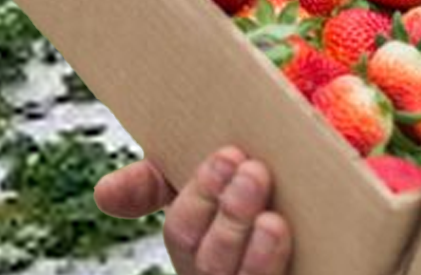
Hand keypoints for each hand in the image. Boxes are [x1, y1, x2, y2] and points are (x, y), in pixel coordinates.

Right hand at [93, 147, 291, 274]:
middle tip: (254, 172)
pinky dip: (276, 269)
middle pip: (210, 262)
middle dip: (230, 217)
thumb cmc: (249, 184)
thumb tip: (104, 193)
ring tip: (273, 218)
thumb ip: (156, 180)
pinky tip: (286, 244)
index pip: (183, 231)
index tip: (228, 156)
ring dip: (257, 254)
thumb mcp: (202, 176)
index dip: (201, 197)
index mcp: (197, 247)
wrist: (316, 197)